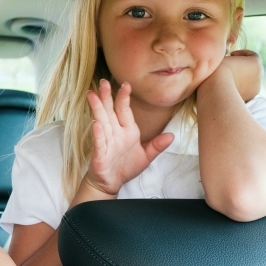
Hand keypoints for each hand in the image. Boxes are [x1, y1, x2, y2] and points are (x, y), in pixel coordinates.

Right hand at [84, 79, 173, 194]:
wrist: (110, 183)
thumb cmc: (125, 167)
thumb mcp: (146, 157)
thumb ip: (157, 145)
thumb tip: (172, 136)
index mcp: (127, 131)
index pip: (124, 110)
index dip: (124, 98)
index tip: (126, 84)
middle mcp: (115, 133)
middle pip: (110, 111)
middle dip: (107, 96)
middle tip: (104, 82)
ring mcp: (106, 142)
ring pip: (101, 121)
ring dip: (97, 108)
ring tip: (93, 95)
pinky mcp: (99, 153)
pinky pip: (99, 141)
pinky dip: (98, 133)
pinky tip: (96, 123)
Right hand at [209, 49, 261, 101]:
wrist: (216, 89)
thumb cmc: (217, 70)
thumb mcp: (222, 57)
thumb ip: (229, 57)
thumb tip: (227, 60)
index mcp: (255, 62)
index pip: (252, 55)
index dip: (241, 54)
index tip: (231, 55)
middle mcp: (259, 74)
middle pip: (253, 68)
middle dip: (244, 67)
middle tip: (231, 67)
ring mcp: (256, 87)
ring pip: (251, 80)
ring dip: (243, 78)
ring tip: (229, 78)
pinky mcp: (250, 97)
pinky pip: (247, 90)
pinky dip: (241, 88)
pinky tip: (229, 87)